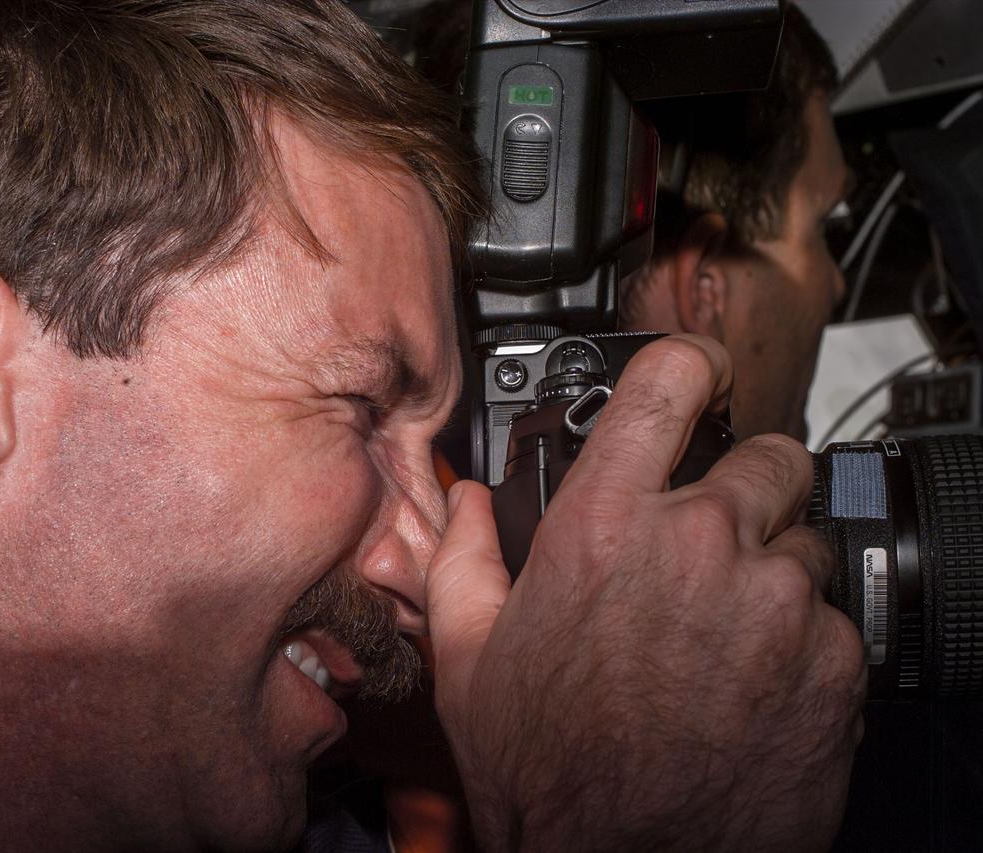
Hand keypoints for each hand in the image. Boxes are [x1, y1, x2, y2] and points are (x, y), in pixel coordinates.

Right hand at [427, 335, 865, 851]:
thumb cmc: (547, 770)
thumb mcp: (470, 657)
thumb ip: (461, 555)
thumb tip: (465, 503)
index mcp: (604, 526)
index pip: (666, 382)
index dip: (688, 362)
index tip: (697, 373)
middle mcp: (698, 544)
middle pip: (766, 455)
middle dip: (742, 488)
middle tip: (706, 543)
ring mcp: (775, 600)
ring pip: (803, 540)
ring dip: (771, 569)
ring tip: (718, 632)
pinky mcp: (832, 659)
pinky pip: (831, 617)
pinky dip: (800, 639)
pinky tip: (747, 684)